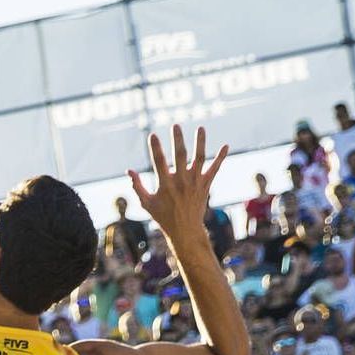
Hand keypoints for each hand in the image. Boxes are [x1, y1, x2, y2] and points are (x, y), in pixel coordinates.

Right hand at [128, 124, 229, 239]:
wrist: (185, 230)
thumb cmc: (162, 216)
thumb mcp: (145, 203)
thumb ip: (137, 186)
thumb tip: (129, 171)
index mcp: (165, 184)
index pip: (159, 162)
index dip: (155, 148)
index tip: (152, 135)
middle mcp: (181, 181)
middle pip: (180, 155)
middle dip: (178, 139)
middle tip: (176, 125)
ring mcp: (195, 182)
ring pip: (199, 158)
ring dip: (200, 142)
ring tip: (200, 127)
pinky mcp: (205, 185)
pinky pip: (215, 169)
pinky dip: (221, 157)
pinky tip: (225, 145)